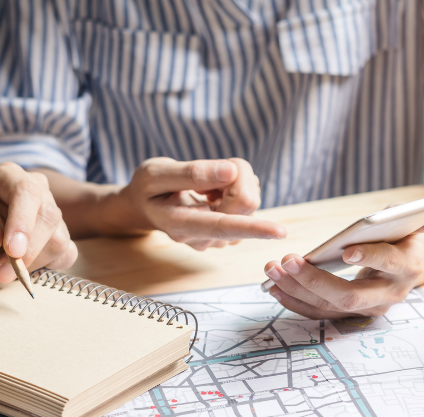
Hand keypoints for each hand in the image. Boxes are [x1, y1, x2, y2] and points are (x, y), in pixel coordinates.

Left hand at [0, 163, 76, 281]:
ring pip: (59, 239)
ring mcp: (50, 213)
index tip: (12, 250)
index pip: (25, 191)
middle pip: (48, 216)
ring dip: (33, 262)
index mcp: (6, 177)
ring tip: (0, 268)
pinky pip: (66, 254)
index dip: (22, 221)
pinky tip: (21, 268)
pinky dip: (45, 267)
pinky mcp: (58, 236)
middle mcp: (35, 190)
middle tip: (1, 273)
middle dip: (28, 250)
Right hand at [119, 157, 285, 249]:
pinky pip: (249, 206)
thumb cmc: (148, 188)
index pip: (222, 226)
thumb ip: (192, 173)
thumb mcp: (156, 172)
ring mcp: (219, 240)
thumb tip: (230, 172)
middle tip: (212, 169)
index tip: (279, 231)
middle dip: (236, 174)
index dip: (253, 227)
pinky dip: (235, 190)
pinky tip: (214, 194)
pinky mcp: (230, 236)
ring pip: (250, 202)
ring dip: (234, 182)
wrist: (145, 207)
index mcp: (180, 225)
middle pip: (245, 201)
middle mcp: (204, 239)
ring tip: (207, 185)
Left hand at [263, 214, 423, 318]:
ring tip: (272, 268)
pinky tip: (274, 286)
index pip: (390, 263)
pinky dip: (294, 301)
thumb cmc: (407, 236)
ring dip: (296, 290)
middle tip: (288, 260)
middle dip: (316, 280)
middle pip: (350, 296)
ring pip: (329, 307)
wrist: (411, 264)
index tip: (347, 250)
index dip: (371, 257)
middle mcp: (389, 294)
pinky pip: (318, 313)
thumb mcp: (416, 222)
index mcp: (408, 266)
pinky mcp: (350, 314)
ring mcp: (368, 308)